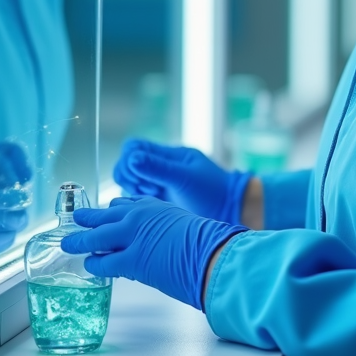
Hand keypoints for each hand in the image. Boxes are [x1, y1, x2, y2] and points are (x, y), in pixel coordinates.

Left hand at [60, 196, 244, 308]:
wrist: (212, 251)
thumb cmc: (206, 240)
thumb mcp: (180, 222)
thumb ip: (164, 226)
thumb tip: (160, 240)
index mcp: (154, 205)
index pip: (125, 203)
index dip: (112, 209)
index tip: (106, 210)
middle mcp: (140, 216)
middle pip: (105, 215)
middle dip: (88, 218)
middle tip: (76, 219)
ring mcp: (133, 237)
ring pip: (98, 237)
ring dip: (81, 240)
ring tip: (69, 243)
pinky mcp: (131, 260)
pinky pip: (105, 262)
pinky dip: (95, 264)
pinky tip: (89, 265)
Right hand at [113, 139, 251, 223]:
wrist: (229, 210)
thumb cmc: (212, 190)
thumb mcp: (185, 178)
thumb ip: (158, 168)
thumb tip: (131, 158)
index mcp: (168, 154)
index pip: (133, 146)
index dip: (129, 160)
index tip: (142, 176)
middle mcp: (159, 166)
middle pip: (126, 163)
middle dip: (128, 176)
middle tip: (148, 189)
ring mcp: (158, 183)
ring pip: (128, 180)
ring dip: (131, 190)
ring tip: (151, 198)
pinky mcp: (158, 200)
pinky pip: (135, 197)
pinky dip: (135, 202)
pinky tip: (150, 209)